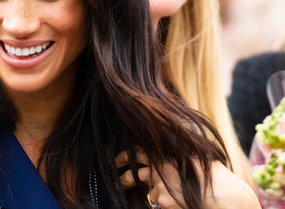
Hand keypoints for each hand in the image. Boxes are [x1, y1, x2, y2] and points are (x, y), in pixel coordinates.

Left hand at [116, 149, 258, 208]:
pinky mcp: (164, 202)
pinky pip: (158, 205)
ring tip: (172, 199)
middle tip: (120, 183)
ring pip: (151, 194)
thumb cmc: (219, 178)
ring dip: (157, 196)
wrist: (229, 199)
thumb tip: (177, 143)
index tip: (117, 161)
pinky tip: (179, 205)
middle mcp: (160, 170)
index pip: (137, 152)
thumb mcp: (200, 157)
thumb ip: (183, 153)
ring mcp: (160, 187)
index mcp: (167, 155)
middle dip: (124, 179)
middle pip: (133, 175)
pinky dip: (166, 206)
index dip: (125, 157)